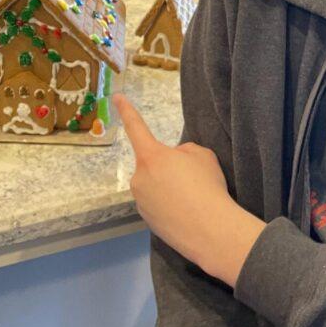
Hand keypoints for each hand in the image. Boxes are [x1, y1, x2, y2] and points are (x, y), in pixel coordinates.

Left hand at [114, 93, 265, 284]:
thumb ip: (182, 152)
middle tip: (192, 179)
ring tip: (192, 198)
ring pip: (155, 186)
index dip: (126, 110)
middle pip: (153, 165)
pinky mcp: (147, 221)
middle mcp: (139, 178)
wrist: (210, 230)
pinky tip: (186, 212)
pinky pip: (158, 205)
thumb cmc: (206, 186)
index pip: (137, 127)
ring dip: (168, 188)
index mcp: (151, 156)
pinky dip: (170, 206)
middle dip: (168, 168)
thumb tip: (174, 162)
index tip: (115, 97)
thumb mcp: (201, 155)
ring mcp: (141, 201)